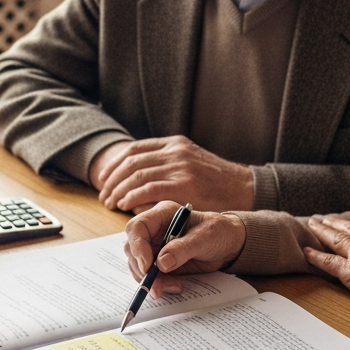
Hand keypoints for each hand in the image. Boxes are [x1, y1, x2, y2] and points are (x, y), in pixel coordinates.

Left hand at [92, 136, 253, 213]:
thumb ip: (167, 164)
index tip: (104, 179)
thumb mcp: (192, 161)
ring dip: (119, 190)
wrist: (245, 188)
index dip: (114, 165)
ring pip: (136, 175)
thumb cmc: (217, 181)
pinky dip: (133, 197)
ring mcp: (179, 166)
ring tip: (111, 203)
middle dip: (112, 180)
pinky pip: (149, 189)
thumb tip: (136, 178)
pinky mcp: (183, 184)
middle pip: (130, 162)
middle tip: (104, 195)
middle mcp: (175, 151)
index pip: (133, 150)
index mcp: (174, 143)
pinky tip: (126, 205)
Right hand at [123, 201, 245, 295]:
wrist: (228, 244)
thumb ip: (183, 248)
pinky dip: (158, 284)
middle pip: (132, 248)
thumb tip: (161, 263)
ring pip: (138, 264)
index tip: (148, 267)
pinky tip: (174, 287)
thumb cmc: (218, 232)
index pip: (137, 228)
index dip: (137, 247)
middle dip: (142, 269)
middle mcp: (154, 230)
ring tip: (171, 287)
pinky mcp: (160, 262)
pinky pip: (150, 275)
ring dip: (150, 280)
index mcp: (162, 214)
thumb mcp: (205, 237)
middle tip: (155, 286)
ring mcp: (155, 246)